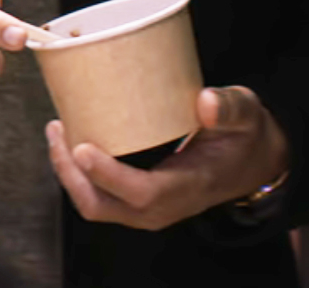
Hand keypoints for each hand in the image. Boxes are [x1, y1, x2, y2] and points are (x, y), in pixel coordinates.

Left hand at [47, 85, 290, 231]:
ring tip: (57, 131)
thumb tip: (206, 101)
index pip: (142, 194)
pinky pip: (99, 196)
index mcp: (188, 187)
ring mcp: (148, 207)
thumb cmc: (243, 136)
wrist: (251, 163)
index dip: (108, 175)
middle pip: (102, 205)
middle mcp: (163, 206)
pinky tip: (70, 141)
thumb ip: (230, 108)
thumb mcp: (245, 116)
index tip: (82, 147)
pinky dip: (79, 174)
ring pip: (95, 204)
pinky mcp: (138, 200)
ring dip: (69, 173)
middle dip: (71, 173)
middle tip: (57, 130)